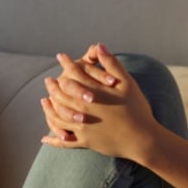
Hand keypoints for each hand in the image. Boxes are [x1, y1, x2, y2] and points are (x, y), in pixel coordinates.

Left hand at [40, 44, 157, 161]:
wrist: (142, 139)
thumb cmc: (137, 109)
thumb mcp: (127, 83)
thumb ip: (112, 64)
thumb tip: (99, 46)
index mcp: (92, 93)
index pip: (73, 74)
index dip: (67, 63)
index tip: (61, 56)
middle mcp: (82, 109)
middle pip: (60, 95)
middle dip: (53, 86)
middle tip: (48, 81)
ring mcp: (82, 127)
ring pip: (58, 116)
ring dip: (49, 108)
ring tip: (44, 102)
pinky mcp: (85, 141)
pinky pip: (65, 141)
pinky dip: (54, 139)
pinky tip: (46, 138)